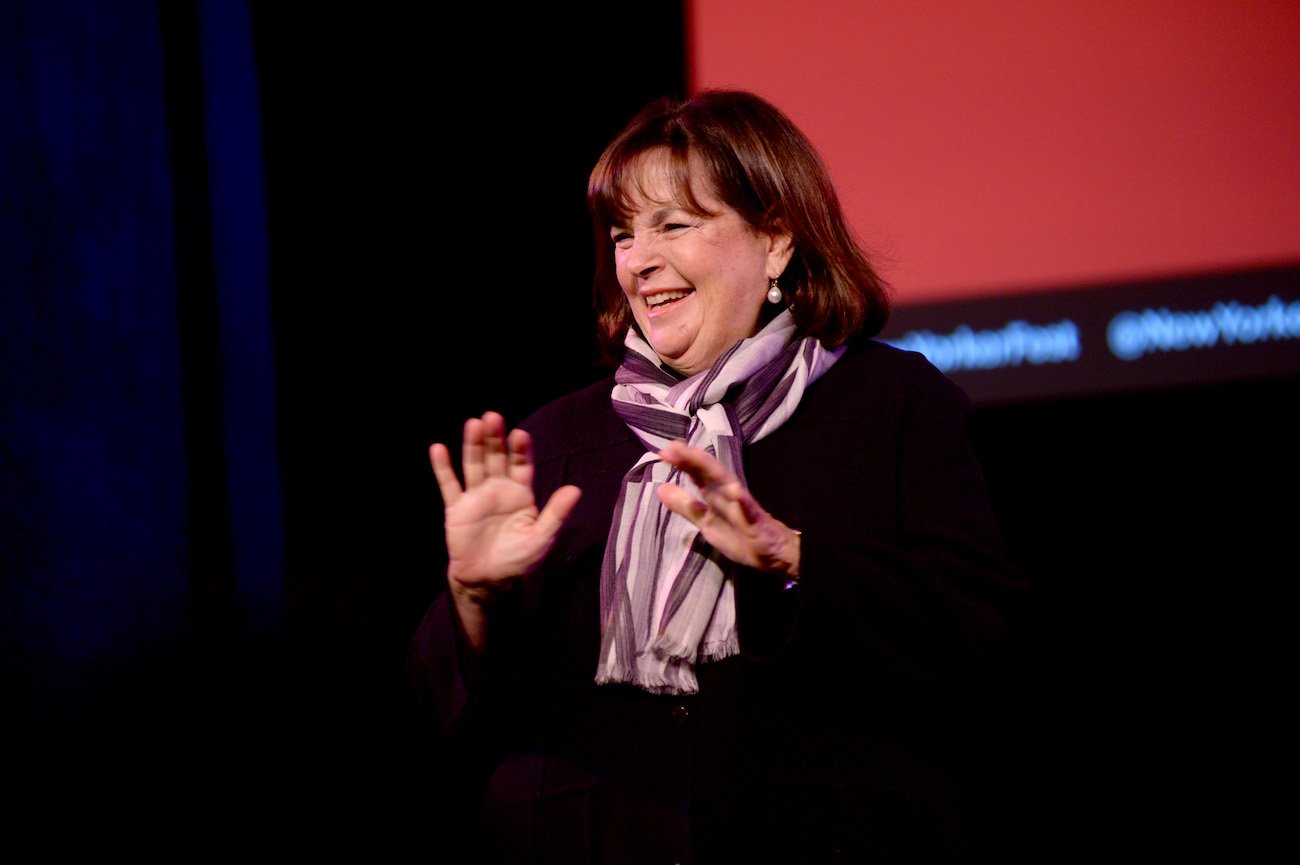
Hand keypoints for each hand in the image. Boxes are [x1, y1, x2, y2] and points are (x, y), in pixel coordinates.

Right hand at [429, 411, 581, 605]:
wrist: (486, 581)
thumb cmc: (517, 559)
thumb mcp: (541, 538)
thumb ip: (556, 514)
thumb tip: (576, 489)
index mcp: (520, 494)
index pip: (521, 465)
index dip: (520, 450)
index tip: (520, 435)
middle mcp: (498, 489)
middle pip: (496, 458)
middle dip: (495, 438)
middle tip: (493, 417)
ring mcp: (476, 496)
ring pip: (474, 465)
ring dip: (473, 445)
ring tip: (473, 424)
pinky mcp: (456, 508)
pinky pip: (449, 485)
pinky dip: (443, 468)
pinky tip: (438, 449)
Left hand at [655, 440, 800, 578]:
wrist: (774, 555)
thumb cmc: (740, 536)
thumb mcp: (706, 523)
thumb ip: (685, 506)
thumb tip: (661, 488)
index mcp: (716, 496)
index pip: (698, 475)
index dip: (682, 463)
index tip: (664, 451)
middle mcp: (729, 495)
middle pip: (710, 473)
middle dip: (693, 460)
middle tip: (673, 447)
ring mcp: (744, 506)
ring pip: (727, 484)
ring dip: (712, 471)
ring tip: (696, 456)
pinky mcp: (757, 520)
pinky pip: (749, 510)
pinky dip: (742, 500)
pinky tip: (734, 491)